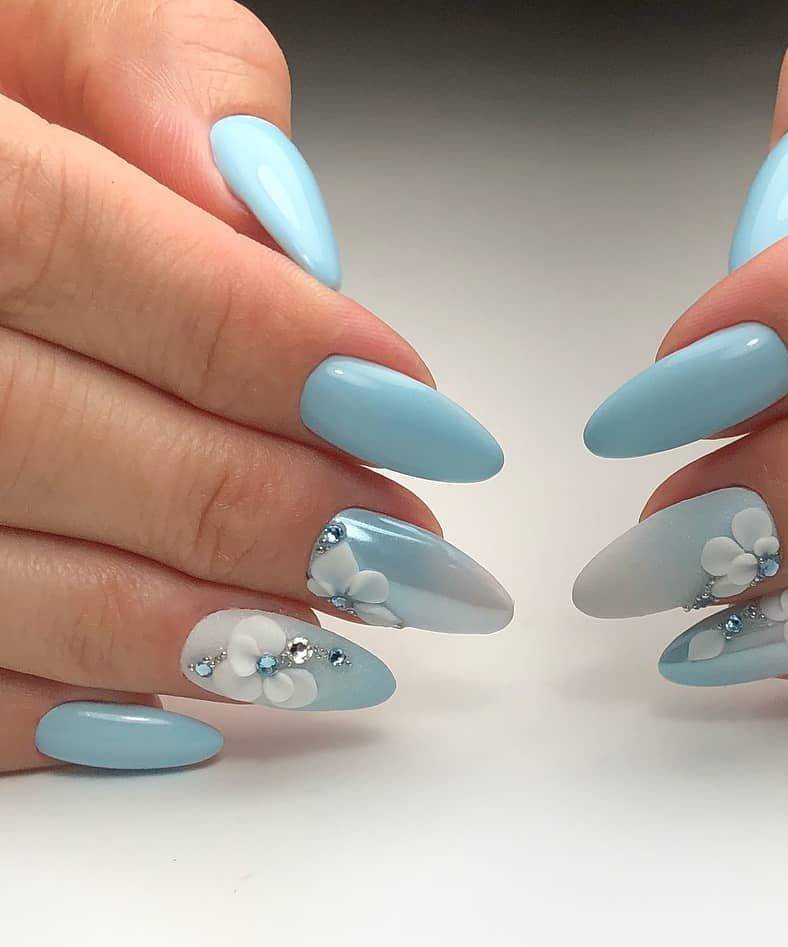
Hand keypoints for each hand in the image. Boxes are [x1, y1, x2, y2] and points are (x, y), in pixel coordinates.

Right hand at [0, 0, 511, 772]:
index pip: (65, 245)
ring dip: (194, 633)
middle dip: (262, 512)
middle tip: (411, 559)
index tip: (422, 418)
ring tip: (343, 649)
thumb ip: (146, 72)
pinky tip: (196, 711)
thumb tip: (271, 213)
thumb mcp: (30, 7)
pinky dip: (71, 707)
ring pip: (2, 582)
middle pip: (53, 440)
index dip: (262, 345)